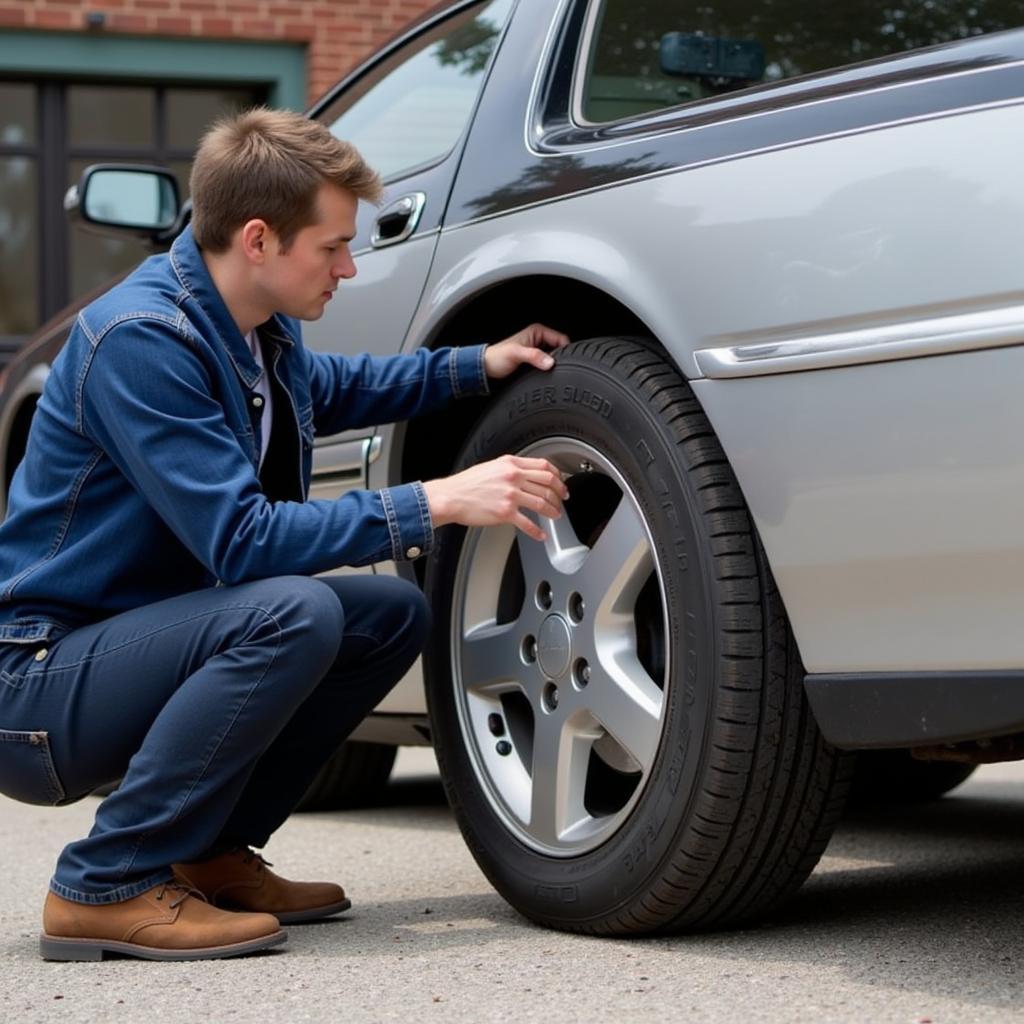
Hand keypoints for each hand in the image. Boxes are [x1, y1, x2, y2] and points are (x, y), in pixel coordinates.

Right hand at [423, 454, 568, 541]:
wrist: (451, 497)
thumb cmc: (466, 484)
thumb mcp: (491, 467)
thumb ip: (510, 469)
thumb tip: (526, 475)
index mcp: (510, 464)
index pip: (544, 466)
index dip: (557, 476)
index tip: (560, 483)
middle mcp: (513, 477)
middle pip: (547, 484)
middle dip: (559, 493)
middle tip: (562, 500)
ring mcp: (510, 495)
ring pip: (542, 502)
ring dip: (553, 511)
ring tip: (555, 516)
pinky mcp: (505, 512)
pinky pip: (528, 523)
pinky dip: (537, 531)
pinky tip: (540, 534)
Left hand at [483, 323, 569, 379]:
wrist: (486, 368)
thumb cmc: (496, 358)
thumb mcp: (516, 354)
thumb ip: (533, 356)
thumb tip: (550, 362)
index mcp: (537, 331)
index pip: (562, 339)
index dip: (564, 351)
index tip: (561, 363)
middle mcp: (539, 339)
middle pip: (560, 349)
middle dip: (558, 359)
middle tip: (552, 369)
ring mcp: (537, 350)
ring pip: (554, 358)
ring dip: (552, 366)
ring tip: (545, 372)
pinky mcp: (535, 361)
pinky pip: (547, 365)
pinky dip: (547, 370)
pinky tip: (542, 375)